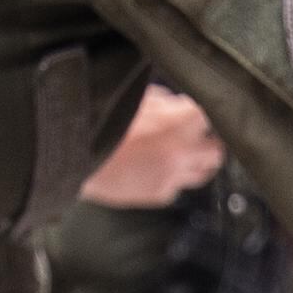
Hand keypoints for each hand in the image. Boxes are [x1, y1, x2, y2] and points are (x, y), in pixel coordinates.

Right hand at [81, 87, 223, 211]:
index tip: (205, 114)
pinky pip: (177, 187)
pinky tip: (157, 167)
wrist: (75, 156)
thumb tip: (179, 105)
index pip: (213, 117)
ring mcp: (172, 176)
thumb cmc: (100, 124)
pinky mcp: (159, 194)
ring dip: (197, 162)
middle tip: (200, 136)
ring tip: (183, 153)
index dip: (209, 114)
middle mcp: (181, 152)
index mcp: (179, 122)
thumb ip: (165, 103)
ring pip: (203, 173)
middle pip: (217, 150)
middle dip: (210, 142)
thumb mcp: (137, 99)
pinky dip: (173, 177)